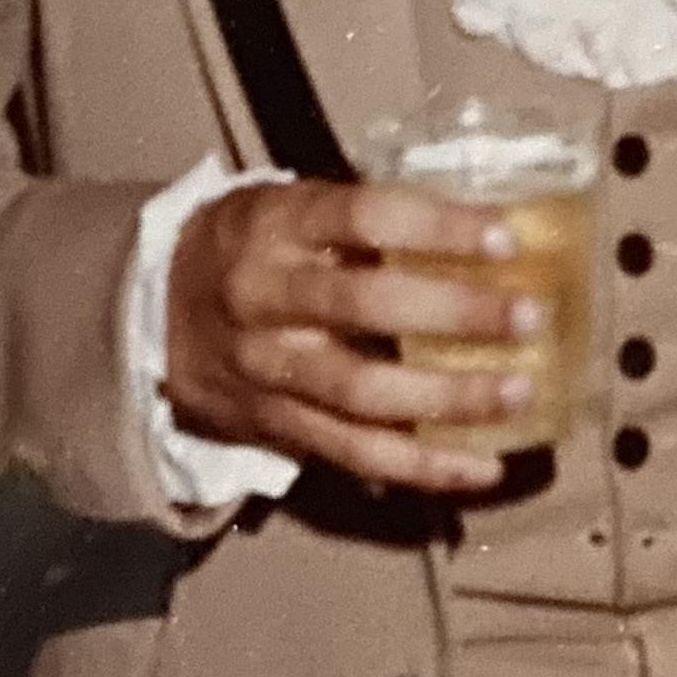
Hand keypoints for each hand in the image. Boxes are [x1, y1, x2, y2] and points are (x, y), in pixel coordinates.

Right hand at [165, 177, 545, 491]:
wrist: (149, 314)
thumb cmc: (248, 247)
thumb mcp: (288, 208)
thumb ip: (362, 221)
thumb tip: (484, 226)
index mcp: (276, 226)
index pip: (364, 217)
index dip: (436, 227)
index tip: (505, 236)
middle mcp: (266, 297)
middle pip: (366, 308)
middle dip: (455, 314)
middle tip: (528, 316)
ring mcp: (268, 369)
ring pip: (363, 394)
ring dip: (448, 399)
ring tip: (518, 393)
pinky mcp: (275, 426)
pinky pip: (355, 455)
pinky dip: (423, 466)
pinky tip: (481, 467)